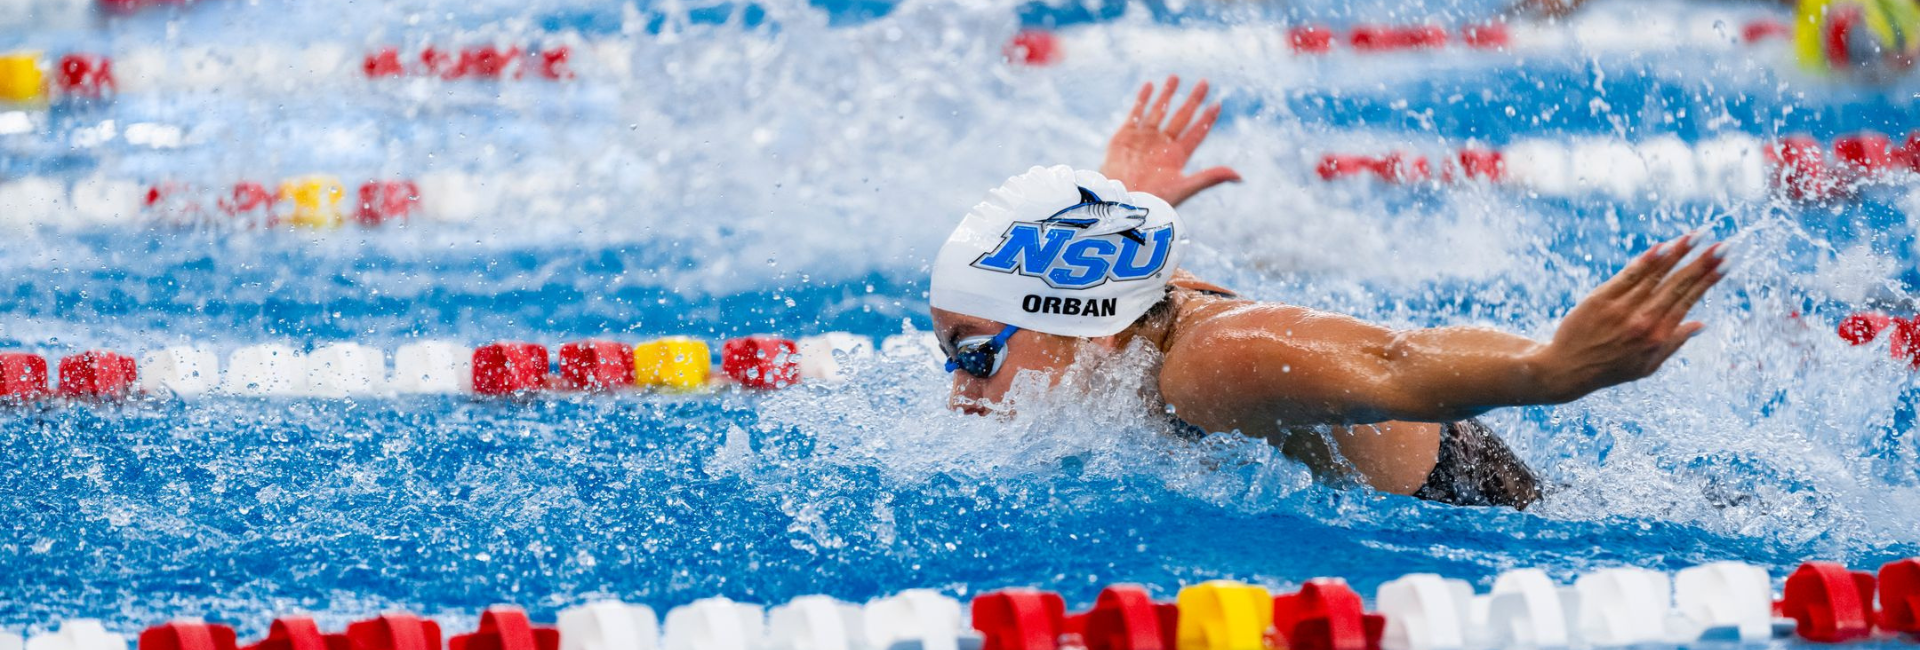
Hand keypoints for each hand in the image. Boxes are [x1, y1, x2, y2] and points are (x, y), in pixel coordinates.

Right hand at [1100, 75, 1240, 207]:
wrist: (1120, 201)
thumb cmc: (1152, 199)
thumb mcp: (1184, 187)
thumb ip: (1210, 177)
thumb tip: (1240, 176)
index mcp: (1177, 156)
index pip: (1197, 132)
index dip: (1208, 118)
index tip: (1218, 103)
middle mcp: (1162, 145)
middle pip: (1182, 117)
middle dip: (1193, 100)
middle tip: (1205, 82)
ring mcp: (1144, 139)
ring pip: (1159, 111)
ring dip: (1167, 94)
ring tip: (1176, 77)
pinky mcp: (1125, 136)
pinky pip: (1136, 113)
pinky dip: (1142, 99)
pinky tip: (1150, 85)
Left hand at [1536, 234, 1728, 400]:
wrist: (1567, 370)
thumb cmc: (1610, 369)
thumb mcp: (1647, 366)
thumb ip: (1674, 343)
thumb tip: (1701, 324)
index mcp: (1658, 336)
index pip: (1688, 300)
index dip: (1707, 281)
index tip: (1724, 264)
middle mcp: (1643, 321)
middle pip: (1677, 285)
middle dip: (1701, 264)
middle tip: (1720, 246)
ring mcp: (1621, 308)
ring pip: (1655, 275)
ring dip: (1677, 254)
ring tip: (1694, 237)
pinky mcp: (1600, 299)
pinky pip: (1627, 275)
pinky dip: (1645, 260)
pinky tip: (1661, 246)